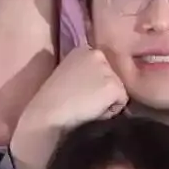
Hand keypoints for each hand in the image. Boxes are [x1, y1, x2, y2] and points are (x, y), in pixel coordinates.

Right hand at [11, 47, 127, 168]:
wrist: (46, 118)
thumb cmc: (52, 104)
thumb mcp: (68, 77)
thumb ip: (86, 75)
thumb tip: (102, 88)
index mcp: (83, 50)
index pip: (104, 69)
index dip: (95, 86)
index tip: (80, 95)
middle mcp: (97, 54)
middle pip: (114, 78)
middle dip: (104, 92)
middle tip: (83, 103)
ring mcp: (106, 69)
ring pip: (119, 91)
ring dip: (107, 103)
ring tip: (87, 109)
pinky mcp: (113, 86)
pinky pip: (121, 104)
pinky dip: (110, 113)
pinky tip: (92, 113)